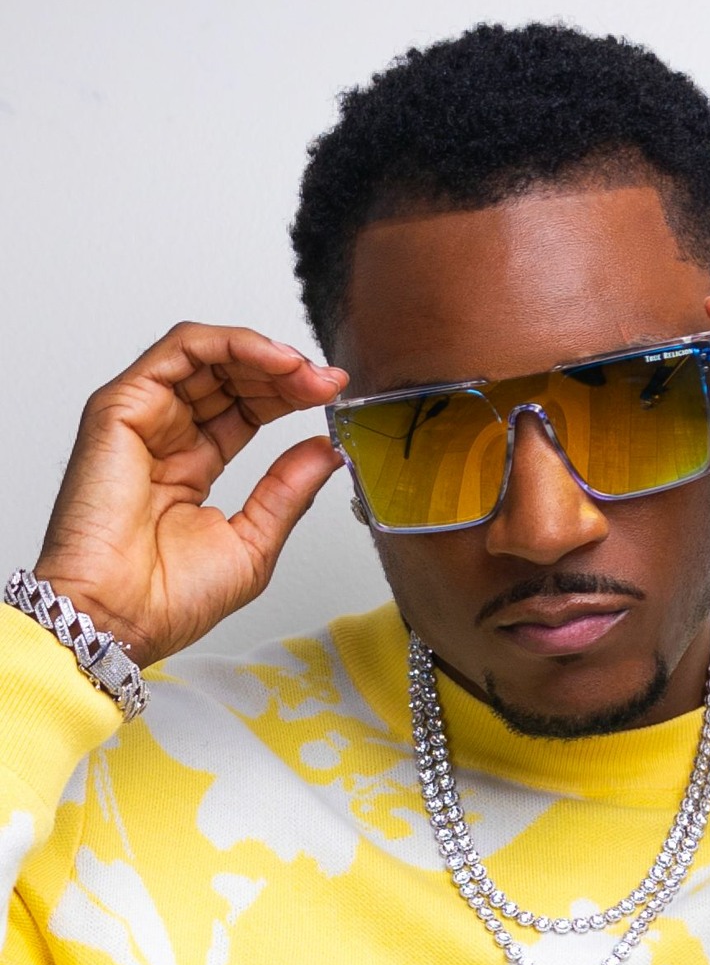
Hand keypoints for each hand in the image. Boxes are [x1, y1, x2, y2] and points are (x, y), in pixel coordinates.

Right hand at [33, 323, 348, 665]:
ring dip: (266, 354)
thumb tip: (326, 450)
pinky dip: (233, 343)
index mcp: (193, 465)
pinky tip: (275, 362)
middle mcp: (167, 436)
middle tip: (328, 383)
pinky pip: (180, 350)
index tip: (334, 397)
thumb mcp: (255, 540)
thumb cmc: (168, 599)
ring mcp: (144, 418)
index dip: (290, 396)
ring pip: (208, 353)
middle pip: (231, 375)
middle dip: (287, 373)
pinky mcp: (122, 408)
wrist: (121, 620)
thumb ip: (289, 490)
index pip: (247, 408)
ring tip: (308, 374)